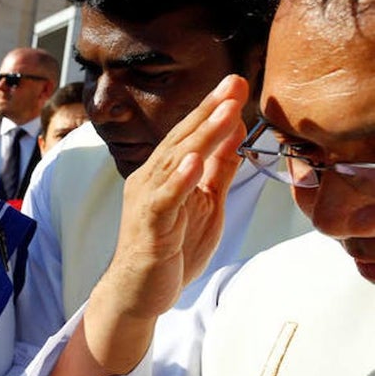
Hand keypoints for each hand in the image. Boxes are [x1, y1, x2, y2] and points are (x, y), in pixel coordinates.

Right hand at [100, 74, 247, 322]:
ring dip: (201, 136)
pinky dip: (178, 180)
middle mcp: (150, 180)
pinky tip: (193, 161)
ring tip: (224, 111)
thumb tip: (236, 129)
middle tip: (233, 84)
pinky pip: (164, 200)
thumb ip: (218, 167)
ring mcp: (147, 202)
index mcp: (164, 173)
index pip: (190, 135)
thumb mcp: (205, 203)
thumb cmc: (169, 249)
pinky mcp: (149, 226)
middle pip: (181, 140)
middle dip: (208, 111)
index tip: (236, 83)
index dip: (212, 109)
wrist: (138, 292)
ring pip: (174, 163)